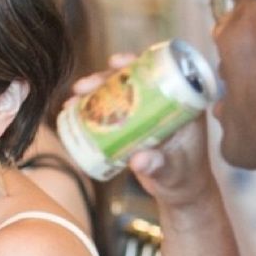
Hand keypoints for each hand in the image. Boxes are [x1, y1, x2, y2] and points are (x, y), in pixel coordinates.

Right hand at [68, 54, 216, 213]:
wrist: (178, 192)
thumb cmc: (183, 179)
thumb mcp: (172, 172)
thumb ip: (158, 166)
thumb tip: (138, 161)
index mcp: (182, 104)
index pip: (160, 73)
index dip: (137, 63)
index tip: (116, 63)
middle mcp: (163, 102)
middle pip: (133, 79)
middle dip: (105, 78)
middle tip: (83, 87)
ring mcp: (146, 112)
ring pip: (119, 93)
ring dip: (94, 92)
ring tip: (72, 99)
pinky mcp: (133, 124)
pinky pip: (112, 111)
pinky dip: (93, 109)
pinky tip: (73, 110)